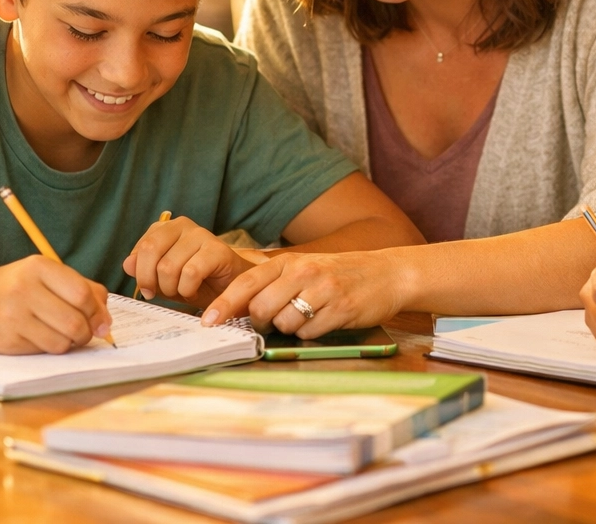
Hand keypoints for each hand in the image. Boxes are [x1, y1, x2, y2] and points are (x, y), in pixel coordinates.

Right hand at [0, 256, 111, 354]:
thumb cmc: (9, 289)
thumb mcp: (41, 276)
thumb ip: (78, 288)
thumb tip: (106, 318)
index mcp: (38, 267)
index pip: (82, 293)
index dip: (98, 312)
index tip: (102, 322)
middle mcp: (24, 289)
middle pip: (75, 320)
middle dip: (87, 332)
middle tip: (85, 334)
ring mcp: (12, 315)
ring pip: (62, 340)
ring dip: (70, 344)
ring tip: (63, 336)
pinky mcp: (6, 340)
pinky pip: (44, 351)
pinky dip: (51, 349)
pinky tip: (41, 339)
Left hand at [123, 216, 254, 307]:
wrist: (229, 289)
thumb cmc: (194, 282)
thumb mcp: (162, 279)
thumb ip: (143, 269)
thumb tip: (128, 263)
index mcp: (166, 228)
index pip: (141, 247)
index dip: (141, 273)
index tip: (148, 289)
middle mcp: (182, 225)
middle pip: (150, 250)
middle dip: (150, 280)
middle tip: (160, 293)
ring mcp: (201, 234)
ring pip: (168, 266)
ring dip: (172, 289)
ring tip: (183, 291)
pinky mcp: (217, 249)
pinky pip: (190, 273)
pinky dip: (188, 290)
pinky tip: (194, 291)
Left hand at [201, 250, 408, 336]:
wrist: (388, 274)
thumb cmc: (340, 274)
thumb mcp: (305, 269)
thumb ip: (274, 284)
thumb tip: (236, 309)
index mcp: (290, 262)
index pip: (247, 283)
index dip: (223, 304)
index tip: (207, 322)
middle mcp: (304, 273)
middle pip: (261, 308)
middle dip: (261, 322)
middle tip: (272, 321)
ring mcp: (323, 291)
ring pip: (284, 323)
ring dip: (289, 328)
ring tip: (306, 316)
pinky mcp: (341, 309)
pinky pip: (310, 333)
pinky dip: (311, 333)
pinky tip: (324, 320)